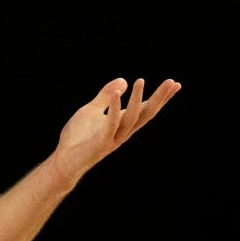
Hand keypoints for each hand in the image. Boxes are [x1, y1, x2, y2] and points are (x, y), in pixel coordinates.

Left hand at [49, 77, 180, 185]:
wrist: (64, 160)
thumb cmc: (78, 137)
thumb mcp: (92, 110)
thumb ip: (106, 96)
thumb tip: (124, 80)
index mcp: (123, 124)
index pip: (146, 109)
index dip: (161, 98)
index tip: (175, 84)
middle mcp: (123, 132)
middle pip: (146, 114)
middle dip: (159, 98)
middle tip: (172, 82)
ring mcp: (113, 138)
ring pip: (131, 118)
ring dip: (137, 99)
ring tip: (141, 81)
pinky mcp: (100, 142)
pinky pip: (110, 124)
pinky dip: (115, 108)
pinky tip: (117, 93)